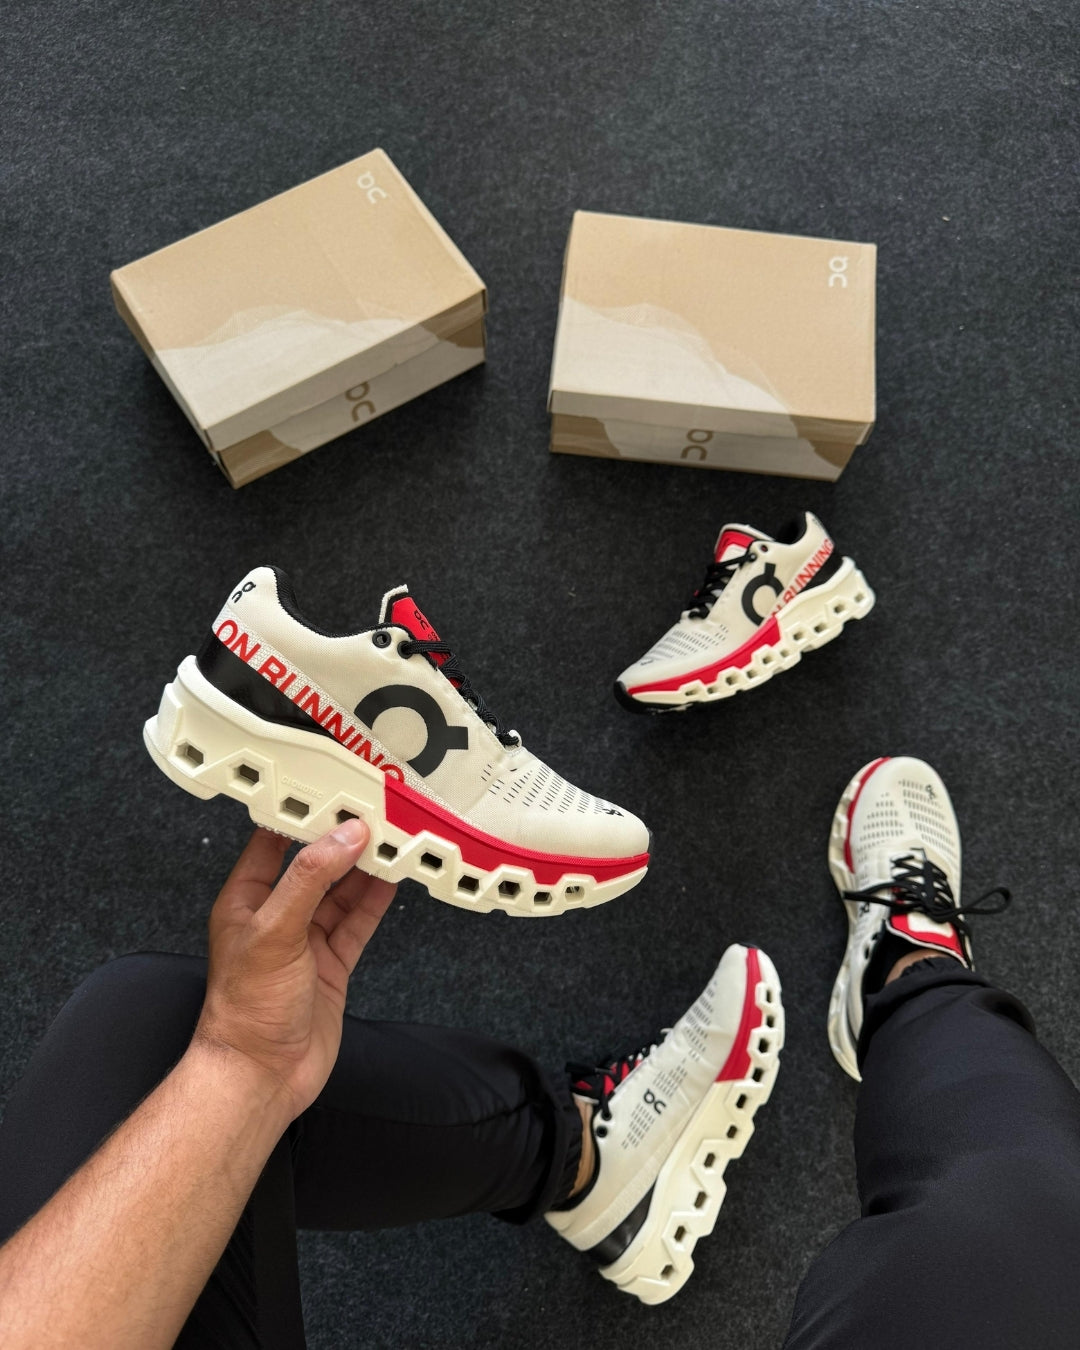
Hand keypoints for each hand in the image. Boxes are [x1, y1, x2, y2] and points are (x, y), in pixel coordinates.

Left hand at [194, 820, 395, 1120]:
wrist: (262, 1075)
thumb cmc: (246, 1010)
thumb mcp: (274, 931)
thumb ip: (310, 880)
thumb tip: (343, 837)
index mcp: (246, 900)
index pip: (273, 842)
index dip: (301, 815)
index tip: (331, 791)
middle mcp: (277, 916)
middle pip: (315, 865)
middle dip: (343, 839)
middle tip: (373, 812)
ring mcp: (306, 941)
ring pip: (342, 892)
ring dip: (365, 868)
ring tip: (391, 839)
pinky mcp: (331, 964)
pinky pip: (358, 923)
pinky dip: (376, 901)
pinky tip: (392, 880)